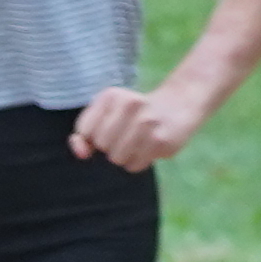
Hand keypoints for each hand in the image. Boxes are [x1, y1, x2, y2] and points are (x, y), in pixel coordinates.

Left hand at [72, 83, 199, 172]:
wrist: (179, 104)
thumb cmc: (134, 114)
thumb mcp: (107, 114)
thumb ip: (85, 134)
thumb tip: (81, 154)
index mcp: (111, 96)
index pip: (84, 131)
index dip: (92, 138)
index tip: (107, 130)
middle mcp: (129, 105)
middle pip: (102, 145)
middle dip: (110, 147)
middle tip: (127, 135)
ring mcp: (147, 122)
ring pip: (117, 158)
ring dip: (125, 157)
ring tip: (138, 142)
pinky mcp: (160, 140)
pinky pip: (135, 165)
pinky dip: (139, 162)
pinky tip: (149, 147)